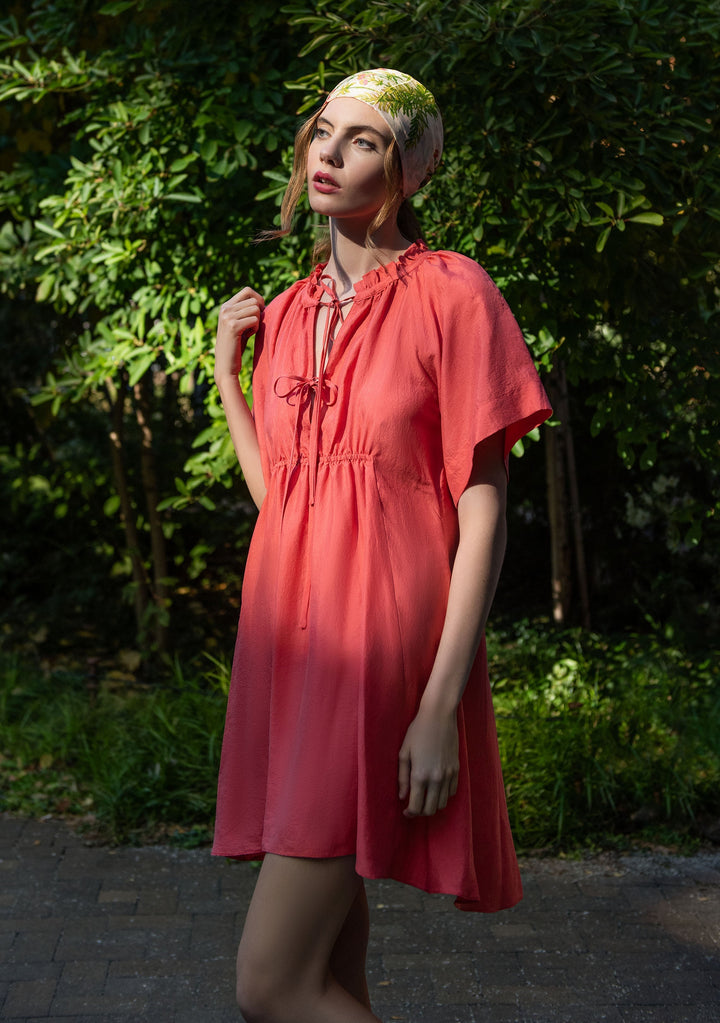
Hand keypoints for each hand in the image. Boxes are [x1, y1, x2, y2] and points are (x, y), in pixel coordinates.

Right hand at [214, 287, 264, 381]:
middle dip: (259, 313)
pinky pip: (255, 320)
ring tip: (249, 331)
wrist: (226, 365)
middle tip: (252, 326)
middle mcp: (225, 308)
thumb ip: (246, 312)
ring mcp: (227, 316)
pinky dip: (255, 328)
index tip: (259, 314)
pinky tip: (248, 335)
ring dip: (257, 321)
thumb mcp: (239, 325)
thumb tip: (262, 301)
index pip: (247, 290)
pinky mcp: (233, 326)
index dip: (258, 300)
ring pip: (255, 309)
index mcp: (225, 306)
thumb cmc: (236, 346)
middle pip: (254, 300)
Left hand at [398, 703, 458, 817]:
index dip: (410, 813)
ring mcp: (449, 774)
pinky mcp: (457, 769)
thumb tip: (402, 796)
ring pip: (443, 803)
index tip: (405, 811)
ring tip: (425, 798)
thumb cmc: (417, 731)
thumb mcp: (404, 752)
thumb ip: (402, 777)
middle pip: (431, 809)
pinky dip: (444, 795)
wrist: (439, 716)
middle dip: (421, 812)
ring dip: (433, 805)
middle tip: (414, 806)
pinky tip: (436, 789)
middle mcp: (436, 778)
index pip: (416, 806)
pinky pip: (452, 792)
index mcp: (420, 775)